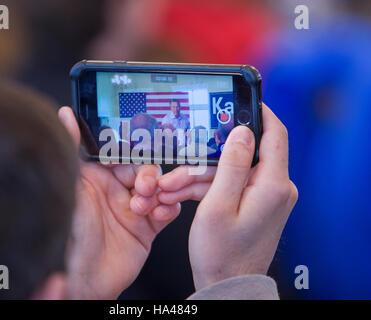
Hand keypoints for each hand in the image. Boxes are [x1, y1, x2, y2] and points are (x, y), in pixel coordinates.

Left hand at [58, 107, 180, 298]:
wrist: (81, 279)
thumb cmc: (69, 231)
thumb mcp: (69, 183)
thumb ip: (71, 146)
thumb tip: (65, 113)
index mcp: (96, 176)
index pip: (122, 154)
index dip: (131, 152)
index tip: (137, 151)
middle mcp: (115, 191)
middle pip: (143, 170)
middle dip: (146, 176)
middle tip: (141, 187)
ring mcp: (131, 210)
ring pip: (158, 189)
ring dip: (158, 192)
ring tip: (145, 206)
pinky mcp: (145, 229)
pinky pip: (166, 212)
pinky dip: (169, 209)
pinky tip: (161, 213)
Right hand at [157, 104, 297, 290]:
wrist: (226, 285)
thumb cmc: (221, 253)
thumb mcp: (219, 204)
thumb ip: (232, 164)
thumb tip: (242, 132)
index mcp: (272, 184)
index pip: (274, 134)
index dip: (258, 113)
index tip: (240, 100)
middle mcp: (274, 188)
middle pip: (239, 155)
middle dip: (205, 159)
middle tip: (178, 167)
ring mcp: (264, 196)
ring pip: (228, 172)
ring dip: (198, 177)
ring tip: (169, 189)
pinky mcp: (254, 204)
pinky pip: (228, 186)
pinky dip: (205, 189)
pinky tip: (180, 195)